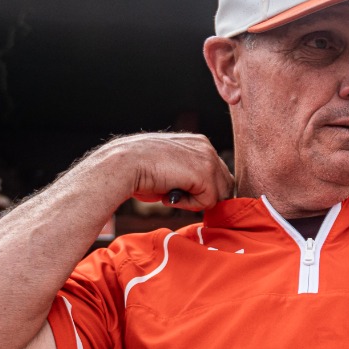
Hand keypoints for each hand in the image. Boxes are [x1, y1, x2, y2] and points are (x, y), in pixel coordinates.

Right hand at [88, 133, 233, 211]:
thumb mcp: (168, 167)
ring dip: (196, 201)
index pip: (217, 173)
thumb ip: (187, 175)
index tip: (181, 192)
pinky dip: (189, 205)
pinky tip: (170, 195)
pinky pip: (208, 202)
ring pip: (218, 194)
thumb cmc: (138, 169)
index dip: (203, 189)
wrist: (124, 164)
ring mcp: (207, 159)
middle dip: (204, 196)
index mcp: (197, 142)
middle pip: (224, 184)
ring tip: (172, 193)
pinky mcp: (205, 174)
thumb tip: (199, 194)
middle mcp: (206, 146)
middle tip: (176, 195)